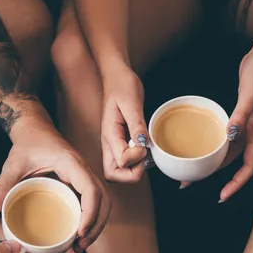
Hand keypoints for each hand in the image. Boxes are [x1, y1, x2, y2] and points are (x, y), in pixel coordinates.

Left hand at [0, 119, 109, 252]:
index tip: (80, 232)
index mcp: (71, 163)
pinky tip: (80, 233)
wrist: (35, 129)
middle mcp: (84, 169)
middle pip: (104, 199)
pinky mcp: (82, 181)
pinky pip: (96, 200)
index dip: (90, 213)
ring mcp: (85, 175)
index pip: (91, 190)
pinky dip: (93, 217)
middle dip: (97, 225)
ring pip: (104, 201)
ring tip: (81, 244)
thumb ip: (2, 186)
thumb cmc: (27, 144)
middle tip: (80, 245)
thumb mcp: (12, 164)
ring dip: (98, 224)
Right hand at [100, 66, 150, 182]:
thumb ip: (137, 125)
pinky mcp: (119, 144)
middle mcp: (108, 144)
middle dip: (131, 174)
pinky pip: (123, 164)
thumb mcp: (132, 102)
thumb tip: (143, 145)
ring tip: (144, 153)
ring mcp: (112, 146)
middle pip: (113, 175)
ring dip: (133, 170)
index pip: (121, 161)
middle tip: (144, 158)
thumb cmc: (123, 86)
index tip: (144, 143)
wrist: (116, 78)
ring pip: (117, 173)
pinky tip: (143, 149)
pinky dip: (135, 164)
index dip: (137, 158)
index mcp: (110, 134)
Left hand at [177, 46, 252, 197]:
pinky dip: (213, 146)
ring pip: (228, 153)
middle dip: (216, 178)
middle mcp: (252, 133)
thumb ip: (241, 115)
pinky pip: (225, 139)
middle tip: (190, 183)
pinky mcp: (239, 118)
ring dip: (211, 163)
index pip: (249, 167)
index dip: (237, 183)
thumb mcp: (251, 94)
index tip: (222, 195)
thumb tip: (230, 135)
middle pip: (234, 165)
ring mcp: (245, 126)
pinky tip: (199, 147)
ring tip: (190, 171)